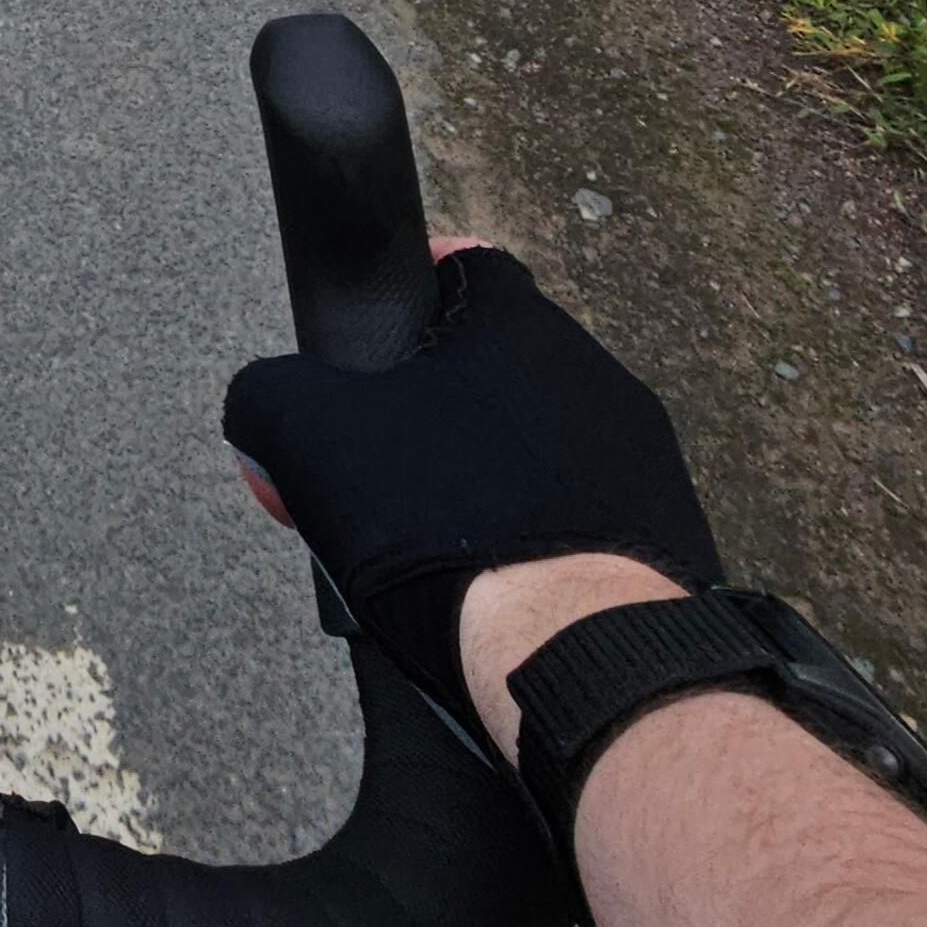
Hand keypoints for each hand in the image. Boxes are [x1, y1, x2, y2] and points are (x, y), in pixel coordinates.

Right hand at [222, 245, 719, 722]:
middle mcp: (596, 378)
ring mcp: (643, 464)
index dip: (411, 292)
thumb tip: (262, 411)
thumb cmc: (454, 535)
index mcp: (519, 325)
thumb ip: (269, 397)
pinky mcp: (664, 543)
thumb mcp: (311, 440)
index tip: (378, 338)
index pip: (467, 267)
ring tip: (433, 544)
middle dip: (438, 409)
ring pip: (544, 449)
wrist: (576, 659)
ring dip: (491, 481)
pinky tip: (496, 590)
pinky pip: (586, 522)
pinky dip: (540, 545)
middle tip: (385, 465)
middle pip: (501, 367)